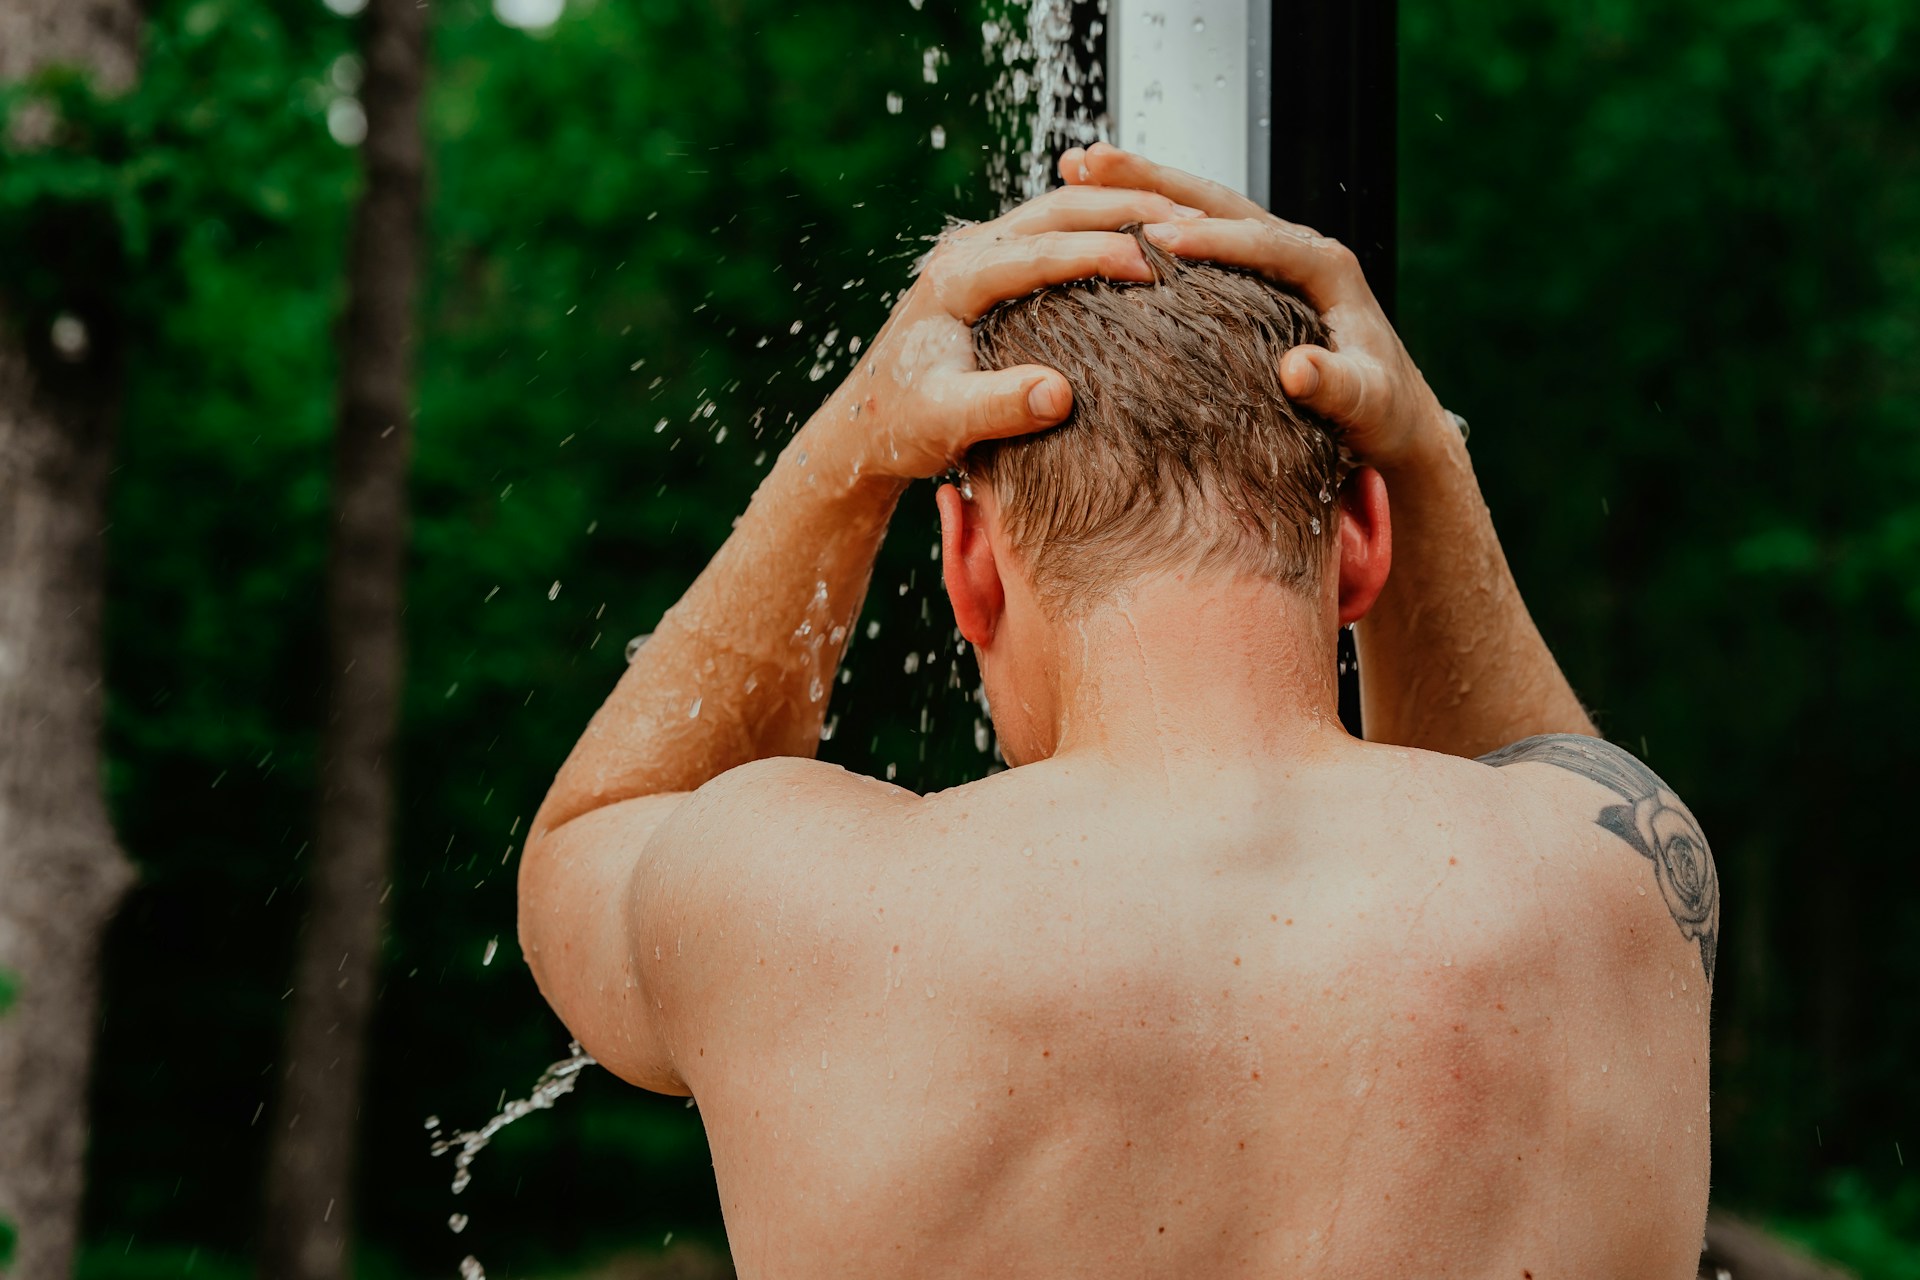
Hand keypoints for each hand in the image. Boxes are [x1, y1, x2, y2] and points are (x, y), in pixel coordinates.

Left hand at [811, 184, 1202, 481]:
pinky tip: (1145, 241)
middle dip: (1124, 209)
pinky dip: (1102, 227)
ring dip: (1119, 209)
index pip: (1040, 251)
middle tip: (1187, 219)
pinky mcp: (993, 267)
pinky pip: (1055, 231)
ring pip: (1059, 210)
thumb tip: (1059, 394)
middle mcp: (965, 253)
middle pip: (1056, 210)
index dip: (1099, 254)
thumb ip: (999, 406)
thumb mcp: (947, 424)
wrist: (867, 424)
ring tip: (1180, 220)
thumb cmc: (901, 425)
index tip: (1153, 268)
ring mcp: (979, 254)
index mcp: (954, 279)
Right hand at [1057, 143, 1452, 469]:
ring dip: (1136, 185)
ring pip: (1197, 206)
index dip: (1208, 238)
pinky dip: (1144, 217)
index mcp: (1326, 268)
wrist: (1392, 414)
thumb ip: (1336, 386)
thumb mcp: (1365, 405)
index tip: (1155, 236)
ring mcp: (1272, 254)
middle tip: (1091, 162)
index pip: (1259, 240)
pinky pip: (1193, 233)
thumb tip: (1298, 371)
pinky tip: (1097, 213)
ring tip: (1076, 166)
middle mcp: (1298, 247)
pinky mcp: (1251, 271)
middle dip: (1151, 179)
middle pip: (1216, 200)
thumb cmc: (1381, 412)